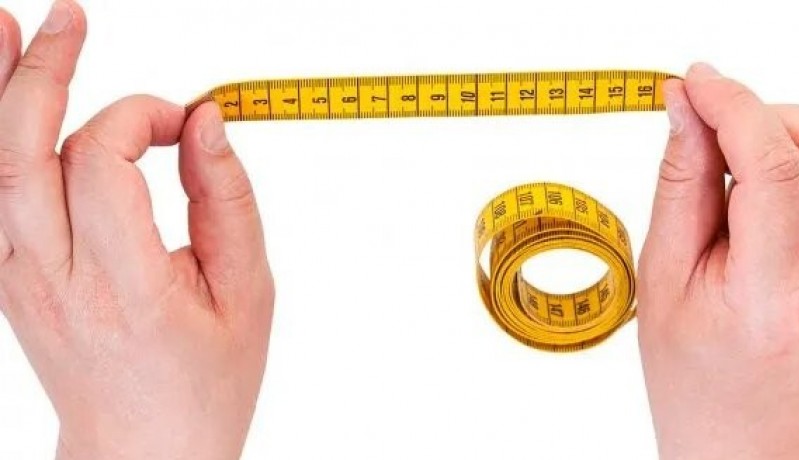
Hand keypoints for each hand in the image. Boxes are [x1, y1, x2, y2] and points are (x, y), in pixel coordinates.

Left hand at [0, 2, 273, 458]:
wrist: (143, 449)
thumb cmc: (205, 380)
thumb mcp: (247, 293)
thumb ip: (226, 200)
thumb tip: (204, 123)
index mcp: (126, 289)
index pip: (104, 165)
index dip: (143, 117)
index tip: (186, 125)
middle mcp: (56, 281)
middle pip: (23, 153)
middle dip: (44, 71)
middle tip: (70, 16)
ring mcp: (19, 280)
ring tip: (4, 25)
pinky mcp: (9, 277)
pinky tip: (0, 92)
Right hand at [638, 62, 798, 458]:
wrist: (744, 432)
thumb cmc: (690, 370)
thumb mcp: (661, 278)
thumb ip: (680, 186)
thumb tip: (686, 110)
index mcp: (772, 299)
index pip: (774, 170)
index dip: (734, 107)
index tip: (695, 82)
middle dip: (764, 113)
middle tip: (709, 122)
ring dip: (789, 133)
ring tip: (734, 162)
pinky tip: (765, 186)